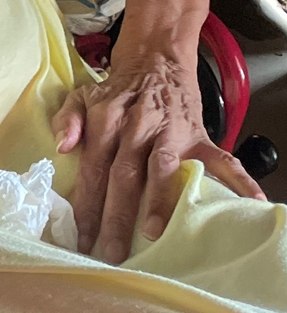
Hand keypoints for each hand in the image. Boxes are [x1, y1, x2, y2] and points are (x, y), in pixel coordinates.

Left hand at [52, 40, 264, 262]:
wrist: (156, 59)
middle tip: (111, 253)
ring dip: (159, 200)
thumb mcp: (81, 96)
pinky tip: (251, 200)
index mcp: (106, 121)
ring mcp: (171, 133)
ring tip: (154, 233)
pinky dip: (238, 179)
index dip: (87, 205)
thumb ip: (67, 121)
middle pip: (124, 175)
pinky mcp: (198, 136)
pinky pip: (220, 160)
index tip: (81, 237)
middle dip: (116, 216)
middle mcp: (137, 128)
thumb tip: (61, 148)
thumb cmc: (117, 90)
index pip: (93, 169)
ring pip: (162, 168)